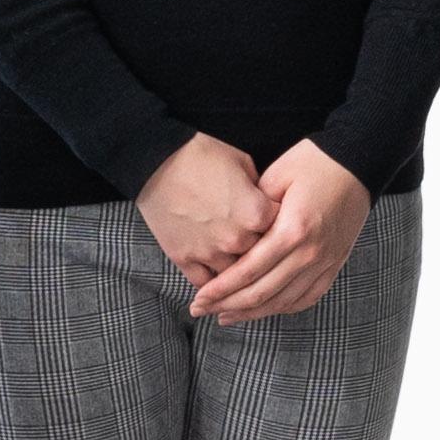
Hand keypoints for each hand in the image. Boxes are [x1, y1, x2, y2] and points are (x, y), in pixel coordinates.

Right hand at [136, 131, 272, 281]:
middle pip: (261, 257)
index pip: (283, 230)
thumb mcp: (244, 163)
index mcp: (257, 214)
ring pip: (234, 275)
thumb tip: (269, 206)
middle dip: (261, 250)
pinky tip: (217, 283)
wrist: (157, 160)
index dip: (281, 225)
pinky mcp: (184, 258)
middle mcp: (236, 239)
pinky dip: (212, 285)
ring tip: (238, 265)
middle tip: (257, 243)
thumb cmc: (202, 154)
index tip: (277, 223)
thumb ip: (261, 191)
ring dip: (237, 270)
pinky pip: (205, 284)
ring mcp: (209, 252)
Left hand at [196, 144, 370, 322]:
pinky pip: (308, 297)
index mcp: (293, 230)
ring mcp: (325, 261)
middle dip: (227, 306)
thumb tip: (231, 236)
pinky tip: (264, 309)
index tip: (198, 299)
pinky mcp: (335, 263)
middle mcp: (310, 252)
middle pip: (263, 293)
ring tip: (226, 316)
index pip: (248, 271)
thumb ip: (252, 209)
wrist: (359, 162)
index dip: (220, 290)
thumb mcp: (276, 175)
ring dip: (252, 313)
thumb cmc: (314, 162)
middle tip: (201, 310)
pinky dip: (283, 307)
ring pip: (283, 301)